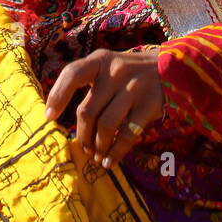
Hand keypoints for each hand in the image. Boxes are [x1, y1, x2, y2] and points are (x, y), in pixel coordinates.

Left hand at [45, 46, 163, 168]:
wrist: (171, 68)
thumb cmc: (130, 72)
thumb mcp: (109, 65)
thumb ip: (89, 81)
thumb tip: (57, 113)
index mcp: (100, 60)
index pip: (72, 74)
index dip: (57, 96)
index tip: (49, 118)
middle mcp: (115, 71)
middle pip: (88, 110)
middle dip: (82, 135)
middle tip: (84, 148)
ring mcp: (134, 87)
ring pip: (106, 126)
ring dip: (98, 146)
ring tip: (96, 156)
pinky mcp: (150, 105)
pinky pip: (127, 135)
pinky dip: (116, 152)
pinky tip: (110, 160)